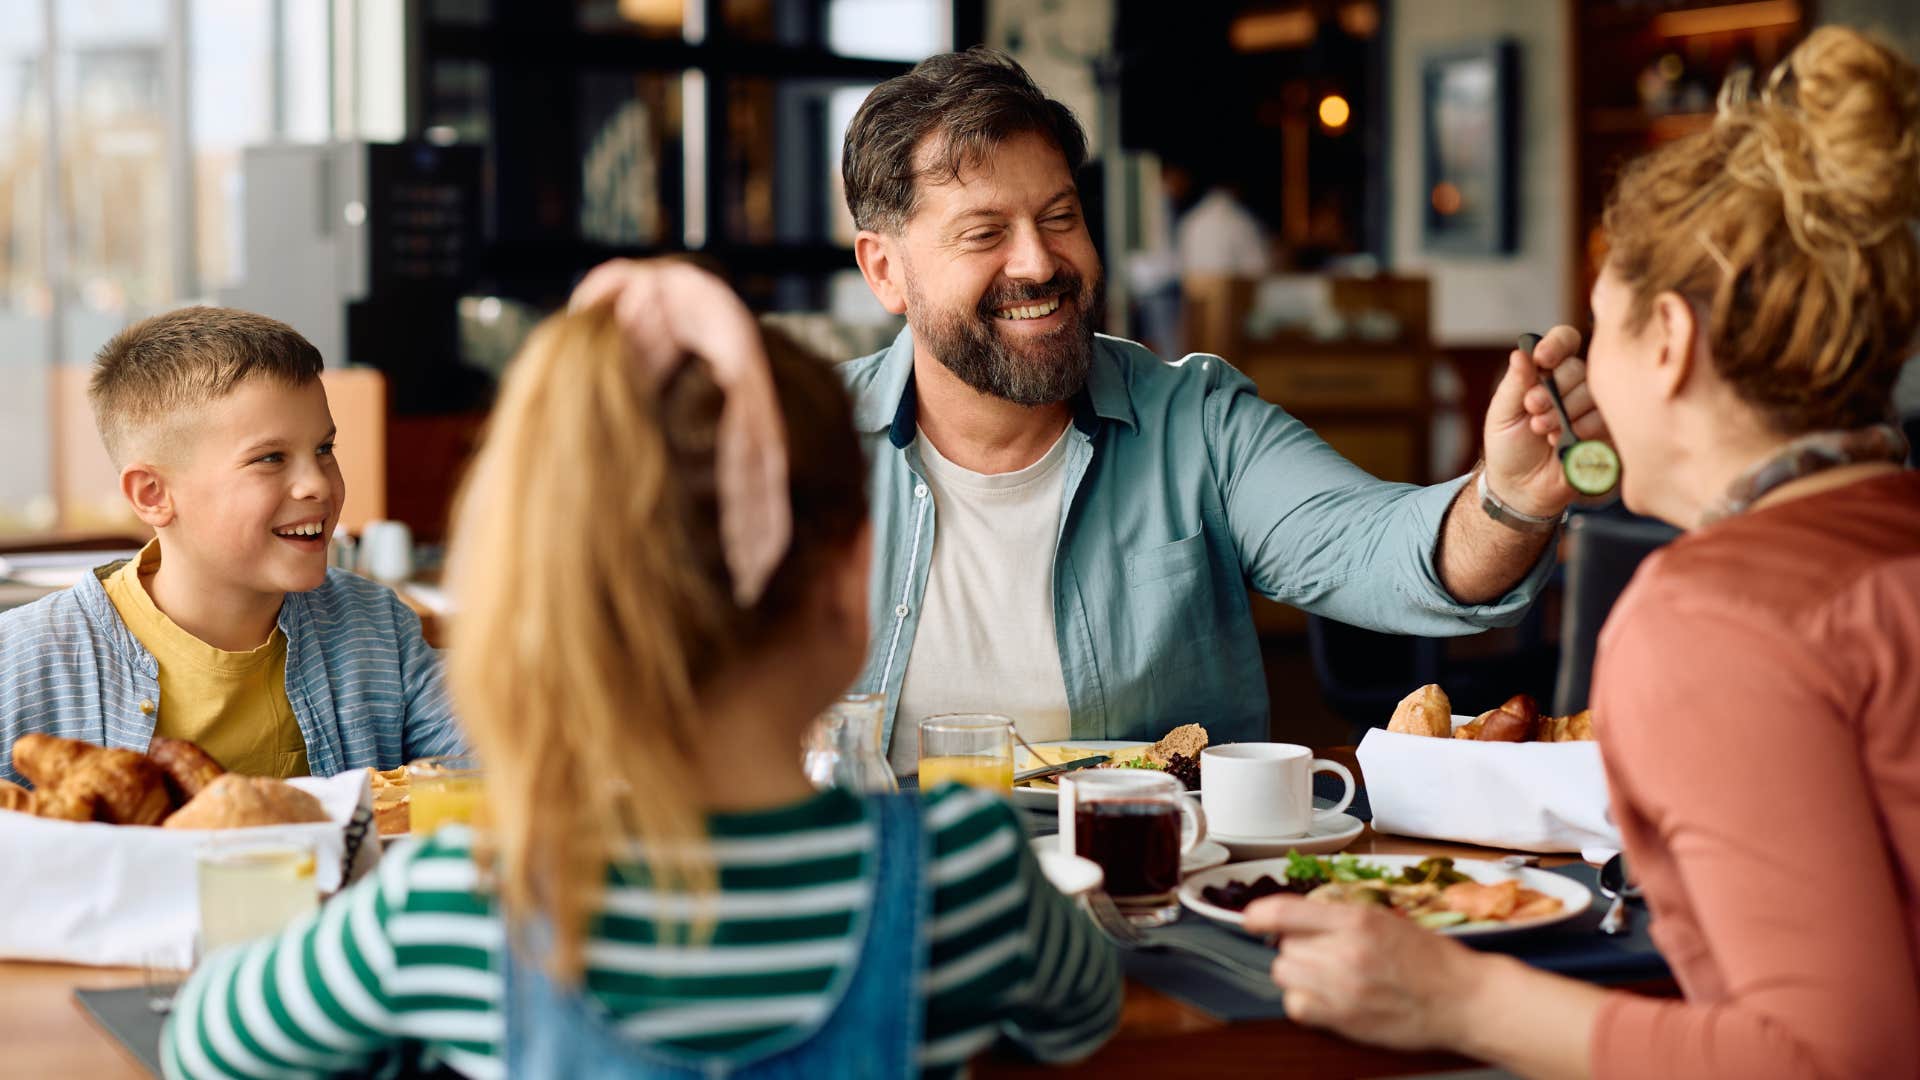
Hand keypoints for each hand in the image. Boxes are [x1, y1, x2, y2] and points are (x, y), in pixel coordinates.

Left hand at [1243, 896, 1480, 1051]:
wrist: (1463, 999)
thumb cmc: (1431, 959)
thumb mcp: (1385, 919)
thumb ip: (1339, 916)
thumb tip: (1295, 916)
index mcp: (1357, 919)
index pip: (1284, 911)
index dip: (1259, 915)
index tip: (1250, 919)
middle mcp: (1345, 951)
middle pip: (1283, 946)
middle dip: (1295, 946)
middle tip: (1320, 951)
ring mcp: (1343, 988)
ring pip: (1285, 974)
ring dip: (1297, 972)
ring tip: (1325, 973)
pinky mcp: (1344, 1019)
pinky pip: (1296, 1006)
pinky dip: (1303, 1001)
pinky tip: (1325, 996)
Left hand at [1481, 326, 1608, 518]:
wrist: (1521, 488)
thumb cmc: (1509, 446)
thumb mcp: (1502, 414)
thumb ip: (1515, 383)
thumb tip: (1520, 353)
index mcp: (1549, 372)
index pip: (1565, 341)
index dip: (1557, 344)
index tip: (1542, 359)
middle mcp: (1575, 385)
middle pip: (1579, 367)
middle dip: (1553, 389)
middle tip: (1533, 409)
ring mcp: (1594, 407)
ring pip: (1594, 392)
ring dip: (1565, 411)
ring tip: (1543, 432)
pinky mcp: (1608, 430)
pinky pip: (1607, 418)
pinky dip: (1583, 427)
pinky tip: (1564, 441)